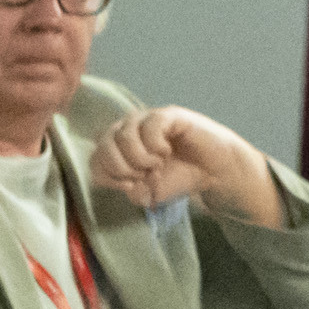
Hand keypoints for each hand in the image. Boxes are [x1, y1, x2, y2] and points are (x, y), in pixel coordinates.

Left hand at [92, 107, 281, 228]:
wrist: (213, 173)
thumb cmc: (179, 178)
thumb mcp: (148, 194)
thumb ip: (130, 190)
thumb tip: (127, 182)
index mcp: (119, 148)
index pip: (95, 159)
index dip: (108, 176)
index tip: (130, 186)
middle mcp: (129, 128)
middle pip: (104, 145)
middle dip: (122, 168)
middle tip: (145, 175)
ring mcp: (148, 119)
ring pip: (124, 135)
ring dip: (139, 158)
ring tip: (157, 165)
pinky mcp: (168, 115)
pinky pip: (149, 126)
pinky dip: (155, 145)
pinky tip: (166, 151)